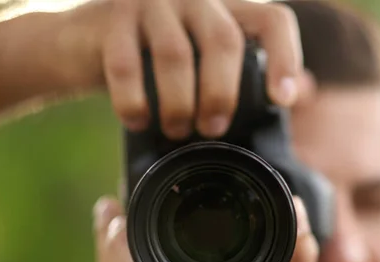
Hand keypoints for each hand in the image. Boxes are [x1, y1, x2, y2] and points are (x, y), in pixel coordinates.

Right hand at [65, 0, 302, 137]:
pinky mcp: (111, 18)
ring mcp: (151, 3)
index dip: (285, 58)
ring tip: (176, 130)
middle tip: (212, 128)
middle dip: (221, 93)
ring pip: (176, 54)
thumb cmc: (154, 62)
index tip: (282, 99)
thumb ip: (244, 70)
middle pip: (224, 40)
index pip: (272, 20)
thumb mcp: (202, 60)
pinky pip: (127, 65)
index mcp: (224, 9)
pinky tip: (138, 120)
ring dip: (178, 103)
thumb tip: (298, 91)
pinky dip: (134, 101)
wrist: (81, 42)